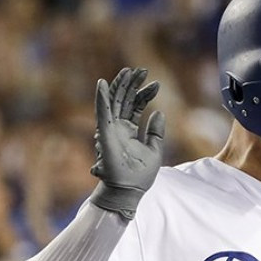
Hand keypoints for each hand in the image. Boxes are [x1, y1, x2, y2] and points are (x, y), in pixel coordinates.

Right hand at [88, 67, 164, 219]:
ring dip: (119, 85)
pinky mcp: (105, 134)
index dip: (144, 93)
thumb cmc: (140, 174)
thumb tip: (159, 113)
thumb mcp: (155, 149)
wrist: (129, 190)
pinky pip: (102, 113)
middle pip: (123, 99)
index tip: (156, 83)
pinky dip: (100, 98)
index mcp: (129, 130)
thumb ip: (156, 132)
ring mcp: (110, 129)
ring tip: (129, 71)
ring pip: (112, 101)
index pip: (135, 105)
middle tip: (142, 70)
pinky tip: (102, 83)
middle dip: (131, 84)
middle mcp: (118, 127)